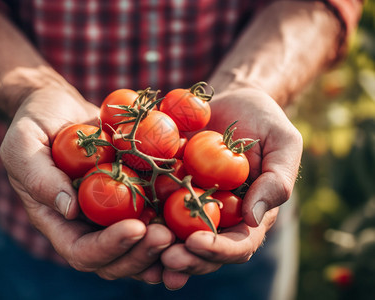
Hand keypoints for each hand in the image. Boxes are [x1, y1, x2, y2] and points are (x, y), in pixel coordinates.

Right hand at [0, 87, 174, 282]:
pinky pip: (155, 216)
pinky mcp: (133, 195)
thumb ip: (39, 176)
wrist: (60, 109)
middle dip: (142, 253)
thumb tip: (70, 210)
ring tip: (185, 235)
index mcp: (58, 221)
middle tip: (166, 236)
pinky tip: (194, 215)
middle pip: (116, 260)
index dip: (108, 248)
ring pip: (140, 247)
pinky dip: (175, 223)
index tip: (135, 229)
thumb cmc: (35, 123)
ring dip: (163, 248)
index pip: (82, 251)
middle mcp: (88, 225)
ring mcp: (112, 213)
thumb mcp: (23, 144)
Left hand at [160, 87, 301, 286]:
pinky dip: (141, 218)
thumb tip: (255, 218)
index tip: (197, 242)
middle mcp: (220, 217)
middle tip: (166, 258)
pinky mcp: (169, 189)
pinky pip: (153, 206)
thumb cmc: (264, 121)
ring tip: (142, 247)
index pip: (239, 244)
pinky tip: (125, 222)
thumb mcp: (283, 144)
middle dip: (186, 259)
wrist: (232, 101)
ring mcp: (192, 205)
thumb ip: (277, 180)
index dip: (219, 250)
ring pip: (175, 237)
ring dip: (159, 249)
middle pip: (203, 250)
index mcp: (250, 214)